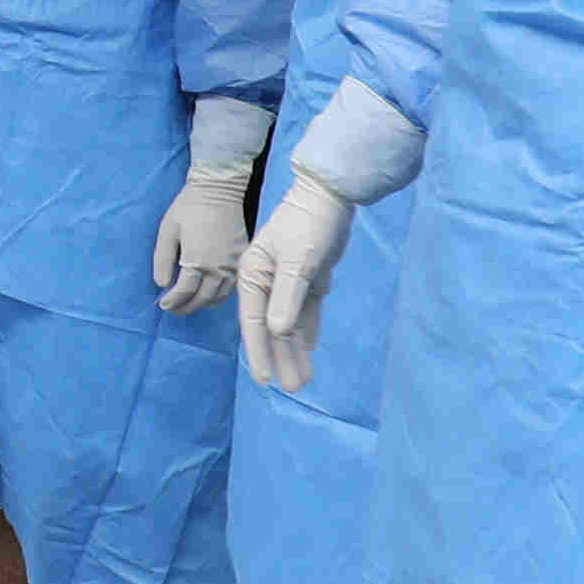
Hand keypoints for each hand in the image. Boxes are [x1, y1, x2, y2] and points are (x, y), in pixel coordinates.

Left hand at [151, 165, 252, 311]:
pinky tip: (209, 292)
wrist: (219, 189)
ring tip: (189, 304)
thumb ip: (163, 260)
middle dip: (186, 307)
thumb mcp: (167, 231)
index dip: (173, 302)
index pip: (185, 292)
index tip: (163, 305)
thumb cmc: (189, 207)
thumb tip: (162, 285)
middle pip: (203, 299)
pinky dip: (220, 294)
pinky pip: (233, 286)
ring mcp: (234, 264)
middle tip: (173, 309)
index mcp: (198, 261)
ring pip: (220, 296)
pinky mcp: (243, 258)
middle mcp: (219, 268)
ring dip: (204, 304)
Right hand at [235, 174, 351, 388]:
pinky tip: (310, 351)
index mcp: (253, 275)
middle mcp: (266, 282)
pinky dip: (308, 331)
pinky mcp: (309, 279)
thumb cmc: (308, 224)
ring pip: (291, 323)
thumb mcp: (298, 261)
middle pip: (273, 328)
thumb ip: (287, 298)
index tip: (265, 380)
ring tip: (304, 379)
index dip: (259, 351)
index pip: (255, 321)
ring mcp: (288, 282)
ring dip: (297, 350)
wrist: (329, 196)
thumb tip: (276, 333)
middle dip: (282, 358)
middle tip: (294, 388)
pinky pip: (306, 312)